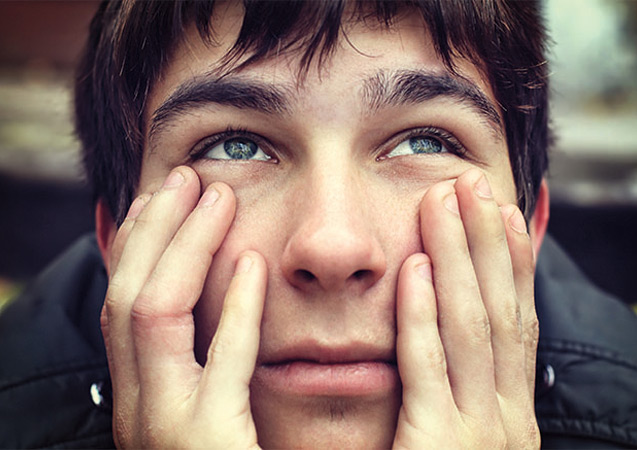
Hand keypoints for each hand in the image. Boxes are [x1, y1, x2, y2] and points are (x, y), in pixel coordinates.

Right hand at [100, 166, 266, 447]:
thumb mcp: (208, 410)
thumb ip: (207, 357)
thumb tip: (228, 285)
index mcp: (140, 395)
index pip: (125, 300)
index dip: (142, 240)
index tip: (168, 194)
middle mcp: (136, 409)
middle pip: (127, 294)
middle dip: (155, 228)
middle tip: (187, 176)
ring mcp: (163, 431)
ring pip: (151, 316)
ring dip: (184, 248)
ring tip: (217, 197)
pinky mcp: (206, 449)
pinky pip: (216, 367)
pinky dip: (233, 311)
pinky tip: (254, 267)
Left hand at [393, 169, 540, 448]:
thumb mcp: (455, 438)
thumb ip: (454, 395)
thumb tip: (449, 344)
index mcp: (513, 416)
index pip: (518, 324)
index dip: (515, 263)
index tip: (506, 213)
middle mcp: (507, 421)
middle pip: (500, 311)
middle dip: (488, 241)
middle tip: (474, 184)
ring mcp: (478, 434)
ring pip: (471, 325)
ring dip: (458, 256)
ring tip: (444, 201)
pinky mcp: (437, 447)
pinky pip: (427, 366)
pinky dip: (422, 312)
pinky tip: (414, 267)